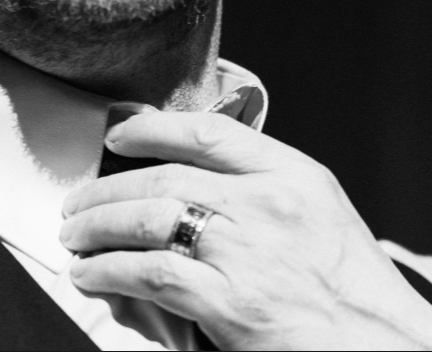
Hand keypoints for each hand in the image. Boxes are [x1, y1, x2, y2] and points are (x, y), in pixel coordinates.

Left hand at [59, 111, 431, 349]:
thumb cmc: (356, 295)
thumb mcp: (322, 216)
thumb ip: (264, 191)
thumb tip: (187, 181)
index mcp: (296, 175)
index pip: (210, 132)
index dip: (152, 127)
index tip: (117, 133)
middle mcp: (269, 204)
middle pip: (165, 177)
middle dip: (108, 188)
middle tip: (78, 202)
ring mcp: (249, 253)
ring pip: (148, 220)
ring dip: (98, 227)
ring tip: (76, 237)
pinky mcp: (230, 303)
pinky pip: (149, 274)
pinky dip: (108, 270)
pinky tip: (91, 274)